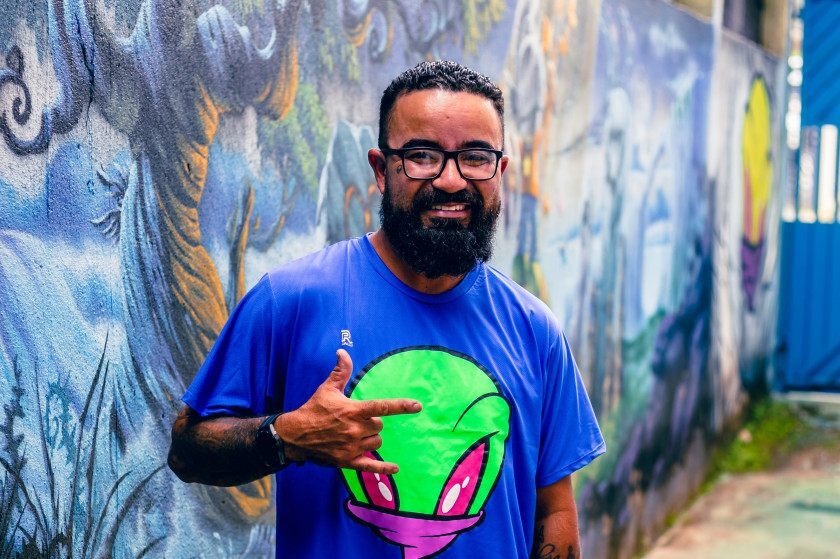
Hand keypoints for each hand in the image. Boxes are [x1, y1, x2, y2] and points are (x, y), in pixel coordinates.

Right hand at [276, 349, 421, 474]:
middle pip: (380, 426)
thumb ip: (340, 371)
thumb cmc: (313, 409)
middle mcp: (355, 429)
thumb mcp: (327, 388)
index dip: (402, 406)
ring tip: (355, 434)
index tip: (418, 406)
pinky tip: (395, 468)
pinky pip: (370, 466)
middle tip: (356, 420)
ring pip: (377, 442)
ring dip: (372, 438)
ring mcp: (352, 446)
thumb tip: (343, 352)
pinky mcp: (347, 461)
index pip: (382, 406)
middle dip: (373, 422)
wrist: (295, 435)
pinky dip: (384, 468)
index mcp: (353, 410)